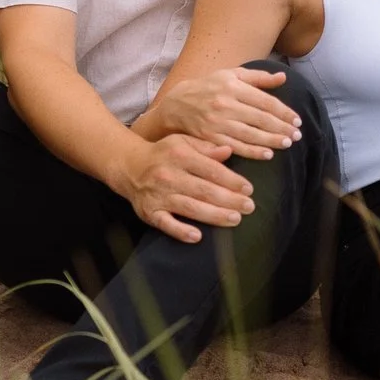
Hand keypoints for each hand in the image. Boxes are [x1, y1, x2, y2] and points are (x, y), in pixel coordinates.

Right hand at [117, 134, 256, 243]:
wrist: (130, 167)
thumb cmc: (163, 154)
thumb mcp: (183, 143)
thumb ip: (206, 148)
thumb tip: (229, 150)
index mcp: (180, 155)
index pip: (211, 170)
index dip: (232, 180)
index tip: (248, 189)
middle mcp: (169, 175)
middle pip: (204, 190)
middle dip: (229, 200)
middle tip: (249, 207)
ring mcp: (159, 195)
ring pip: (190, 207)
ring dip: (214, 215)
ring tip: (235, 219)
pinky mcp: (150, 212)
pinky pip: (166, 223)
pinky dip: (180, 231)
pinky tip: (196, 236)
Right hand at [144, 66, 302, 157]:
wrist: (176, 105)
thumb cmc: (208, 87)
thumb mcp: (230, 75)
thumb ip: (258, 77)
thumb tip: (283, 77)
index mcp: (232, 86)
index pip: (265, 101)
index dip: (284, 112)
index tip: (297, 120)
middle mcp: (225, 103)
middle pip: (260, 118)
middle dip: (282, 127)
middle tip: (297, 135)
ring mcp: (217, 122)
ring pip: (250, 134)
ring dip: (272, 140)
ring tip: (287, 143)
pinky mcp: (211, 137)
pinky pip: (236, 147)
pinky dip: (253, 151)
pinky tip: (267, 154)